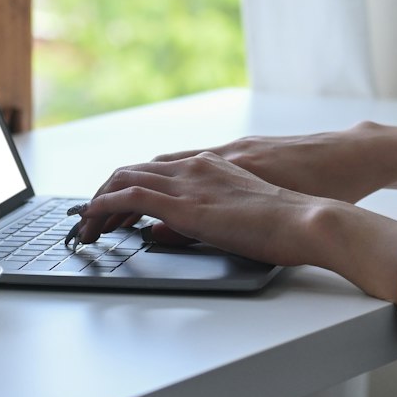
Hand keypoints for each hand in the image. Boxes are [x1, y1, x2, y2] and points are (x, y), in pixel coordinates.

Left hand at [68, 152, 334, 265]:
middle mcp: (196, 166)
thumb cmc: (290, 221)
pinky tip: (93, 222)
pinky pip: (131, 196)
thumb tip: (163, 231)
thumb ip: (202, 215)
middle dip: (106, 193)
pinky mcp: (186, 204)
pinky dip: (104, 206)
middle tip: (92, 220)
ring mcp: (190, 181)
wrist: (310, 218)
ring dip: (99, 201)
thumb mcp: (240, 212)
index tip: (113, 208)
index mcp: (212, 165)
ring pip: (126, 178)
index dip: (128, 186)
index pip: (156, 169)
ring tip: (86, 227)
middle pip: (134, 170)